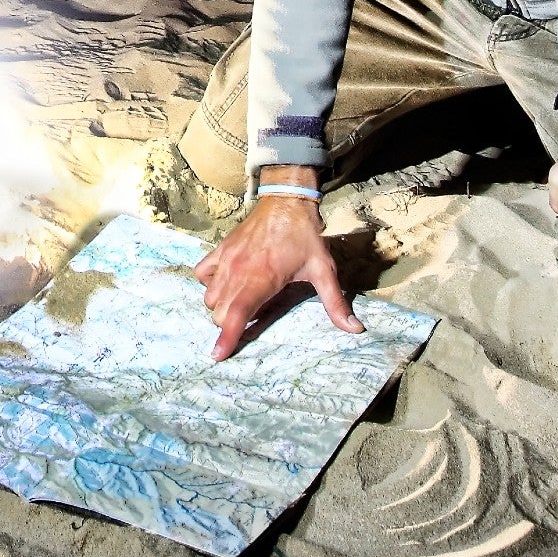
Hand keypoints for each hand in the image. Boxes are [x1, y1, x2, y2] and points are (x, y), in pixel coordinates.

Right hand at [189, 171, 362, 359]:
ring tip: (242, 302)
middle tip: (250, 319)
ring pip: (210, 297)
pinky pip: (202, 274)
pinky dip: (210, 284)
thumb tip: (354, 329)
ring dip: (222, 307)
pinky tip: (227, 284)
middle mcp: (238, 271)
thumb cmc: (304, 237)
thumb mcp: (323, 270)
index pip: (236, 314)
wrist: (286, 200)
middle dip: (230, 324)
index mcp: (261, 279)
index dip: (227, 338)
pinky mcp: (220, 249)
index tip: (217, 356)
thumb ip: (335, 302)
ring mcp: (226, 260)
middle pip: (220, 312)